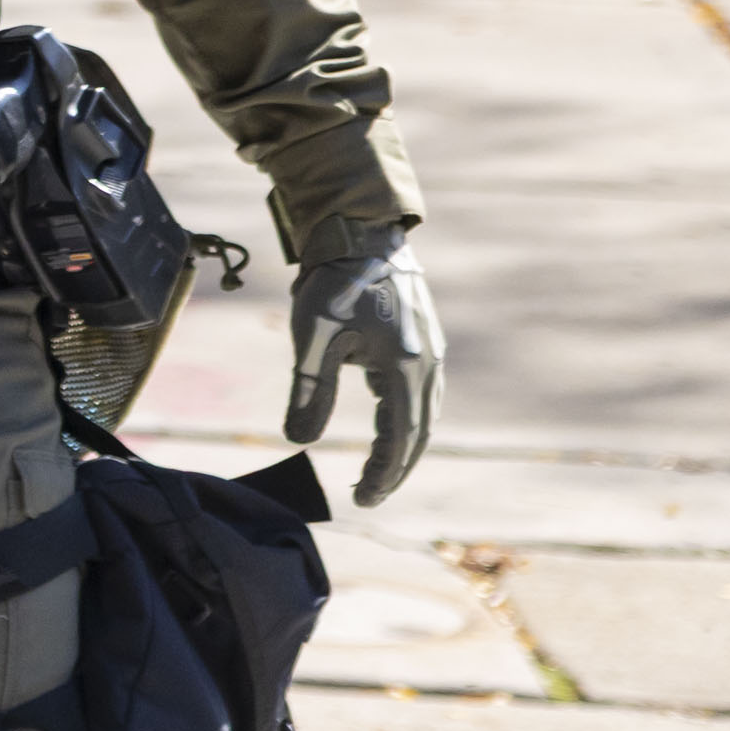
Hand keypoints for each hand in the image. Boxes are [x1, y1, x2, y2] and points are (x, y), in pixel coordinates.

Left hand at [285, 239, 443, 506]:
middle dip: (395, 468)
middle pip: (418, 433)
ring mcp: (430, 353)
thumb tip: (298, 441)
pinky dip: (408, 420)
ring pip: (424, 415)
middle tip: (368, 494)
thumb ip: (308, 390)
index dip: (382, 472)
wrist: (360, 232)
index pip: (398, 438)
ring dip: (404, 446)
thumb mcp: (312, 336)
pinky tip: (389, 427)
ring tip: (377, 471)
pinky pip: (422, 394)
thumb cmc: (332, 281)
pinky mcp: (424, 343)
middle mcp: (427, 364)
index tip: (361, 497)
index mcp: (404, 367)